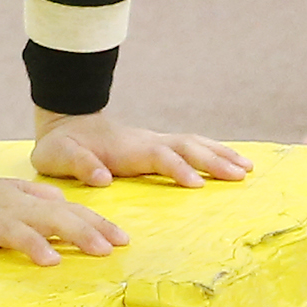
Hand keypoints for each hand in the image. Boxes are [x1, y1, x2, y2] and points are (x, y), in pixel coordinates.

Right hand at [0, 166, 130, 267]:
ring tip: (50, 259)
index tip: (123, 240)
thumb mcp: (13, 193)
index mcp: (26, 204)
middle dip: (77, 233)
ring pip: (7, 230)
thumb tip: (67, 202)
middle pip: (48, 219)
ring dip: (28, 243)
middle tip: (104, 250)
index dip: (96, 225)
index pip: (68, 213)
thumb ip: (41, 198)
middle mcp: (9, 210)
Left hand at [31, 114, 254, 189]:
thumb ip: (79, 164)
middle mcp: (148, 142)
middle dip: (215, 160)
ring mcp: (154, 142)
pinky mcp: (157, 147)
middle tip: (242, 174)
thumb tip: (102, 176)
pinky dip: (213, 151)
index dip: (178, 168)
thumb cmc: (61, 146)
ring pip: (194, 144)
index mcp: (128, 148)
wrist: (66, 121)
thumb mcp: (58, 156)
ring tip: (248, 167)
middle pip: (187, 146)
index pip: (160, 156)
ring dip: (221, 154)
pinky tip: (231, 161)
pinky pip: (190, 147)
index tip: (197, 184)